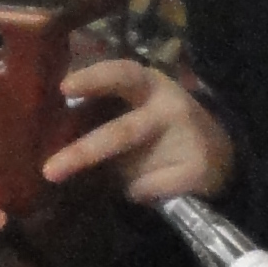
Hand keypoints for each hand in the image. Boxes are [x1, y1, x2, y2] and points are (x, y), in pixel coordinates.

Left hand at [39, 54, 234, 205]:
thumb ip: (100, 115)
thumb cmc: (160, 128)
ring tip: (73, 186)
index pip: (123, 74)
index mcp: (150, 85)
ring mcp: (187, 139)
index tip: (64, 89)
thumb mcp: (136, 108)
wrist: (219, 154)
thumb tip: (48, 130)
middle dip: (83, 153)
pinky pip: (149, 188)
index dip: (94, 79)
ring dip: (104, 180)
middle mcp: (169, 107)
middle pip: (123, 132)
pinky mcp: (196, 170)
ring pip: (135, 167)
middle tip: (50, 170)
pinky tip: (136, 189)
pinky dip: (135, 192)